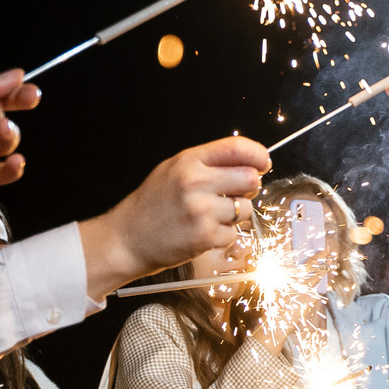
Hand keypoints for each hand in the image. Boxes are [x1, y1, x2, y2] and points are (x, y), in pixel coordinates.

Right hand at [77, 136, 272, 297]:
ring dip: (235, 214)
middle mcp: (195, 183)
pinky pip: (234, 233)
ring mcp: (201, 211)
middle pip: (251, 178)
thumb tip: (249, 160)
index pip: (238, 148)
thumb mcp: (173, 170)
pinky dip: (224, 235)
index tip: (263, 163)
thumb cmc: (152, 205)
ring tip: (209, 215)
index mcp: (189, 162)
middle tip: (235, 193)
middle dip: (249, 187)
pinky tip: (202, 232)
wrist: (126, 240)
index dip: (258, 155)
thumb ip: (208, 162)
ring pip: (245, 208)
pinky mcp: (205, 236)